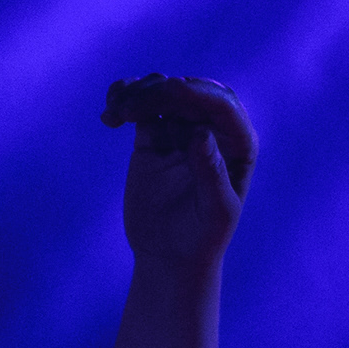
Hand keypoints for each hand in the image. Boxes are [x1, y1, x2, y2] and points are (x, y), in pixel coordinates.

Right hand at [104, 74, 253, 271]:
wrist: (171, 256)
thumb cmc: (204, 238)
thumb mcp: (216, 212)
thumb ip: (212, 173)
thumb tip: (200, 132)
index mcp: (239, 143)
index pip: (223, 105)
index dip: (197, 93)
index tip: (169, 92)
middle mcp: (214, 130)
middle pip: (190, 92)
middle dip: (161, 91)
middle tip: (131, 108)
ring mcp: (182, 129)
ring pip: (162, 91)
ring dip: (138, 92)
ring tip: (116, 112)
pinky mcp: (154, 135)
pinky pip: (140, 105)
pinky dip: (124, 99)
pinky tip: (110, 114)